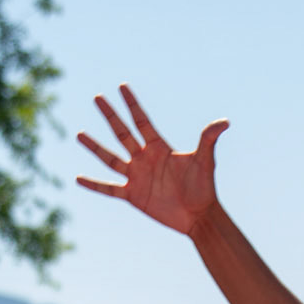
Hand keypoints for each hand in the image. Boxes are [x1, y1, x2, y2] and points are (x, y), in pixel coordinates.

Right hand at [76, 85, 227, 236]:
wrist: (200, 217)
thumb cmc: (204, 188)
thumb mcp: (205, 161)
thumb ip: (208, 139)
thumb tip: (225, 122)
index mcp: (159, 148)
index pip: (142, 121)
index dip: (132, 104)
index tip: (121, 86)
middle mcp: (145, 159)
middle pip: (123, 133)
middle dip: (110, 116)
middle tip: (97, 98)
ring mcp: (137, 177)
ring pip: (111, 158)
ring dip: (95, 147)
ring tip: (79, 134)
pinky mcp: (134, 196)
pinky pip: (109, 189)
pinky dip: (94, 185)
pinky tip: (78, 178)